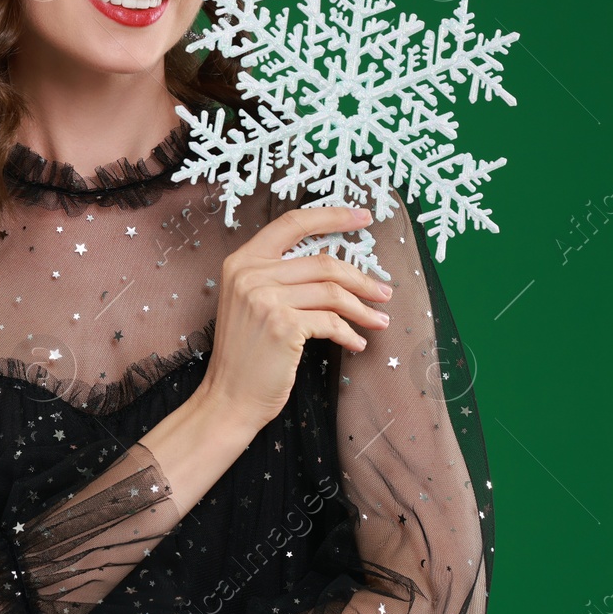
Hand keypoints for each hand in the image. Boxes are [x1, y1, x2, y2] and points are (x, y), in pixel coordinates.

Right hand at [200, 204, 393, 431]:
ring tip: (377, 320)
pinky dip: (349, 333)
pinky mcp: (283, 325)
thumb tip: (335, 266)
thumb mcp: (252, 303)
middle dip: (361, 278)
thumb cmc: (247, 353)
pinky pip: (331, 321)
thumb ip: (280, 277)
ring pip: (332, 292)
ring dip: (362, 308)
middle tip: (384, 292)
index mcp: (243, 261)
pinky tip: (356, 343)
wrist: (228, 397)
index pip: (292, 224)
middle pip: (323, 262)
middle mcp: (251, 274)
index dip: (331, 216)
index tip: (361, 216)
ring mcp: (265, 299)